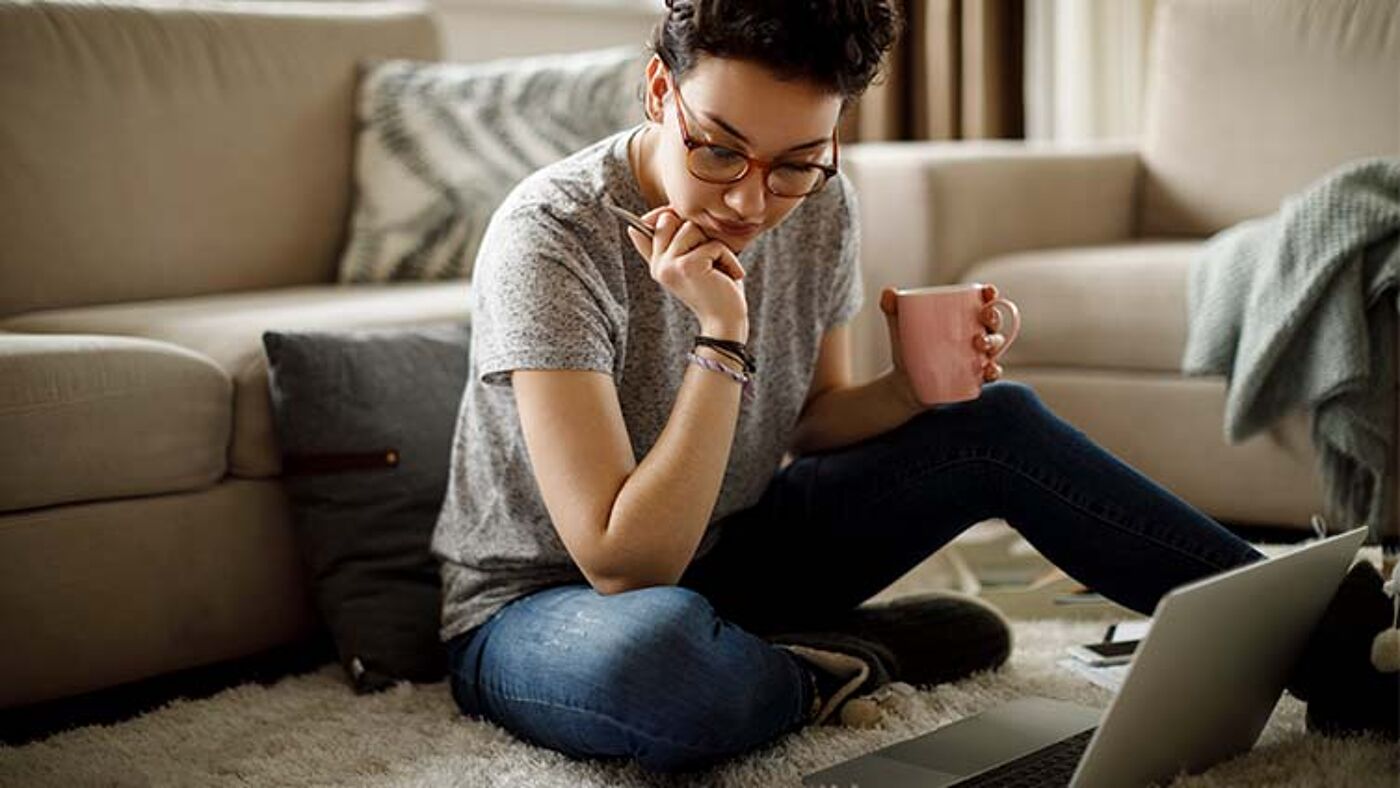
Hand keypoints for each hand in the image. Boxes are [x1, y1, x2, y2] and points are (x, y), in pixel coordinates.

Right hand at [625, 206, 748, 335]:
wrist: (725, 322)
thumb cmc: (716, 289)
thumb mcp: (692, 263)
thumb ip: (673, 244)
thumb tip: (634, 226)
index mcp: (657, 263)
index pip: (647, 226)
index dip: (664, 216)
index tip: (678, 222)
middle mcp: (658, 265)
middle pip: (671, 218)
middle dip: (697, 231)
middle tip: (710, 255)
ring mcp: (669, 266)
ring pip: (692, 228)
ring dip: (716, 246)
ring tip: (720, 267)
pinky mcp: (686, 267)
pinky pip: (712, 245)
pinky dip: (728, 259)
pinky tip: (730, 276)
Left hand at [879, 284, 1007, 410]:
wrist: (903, 382)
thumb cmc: (907, 347)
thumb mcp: (900, 327)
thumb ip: (893, 308)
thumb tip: (888, 292)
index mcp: (962, 318)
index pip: (982, 302)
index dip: (990, 294)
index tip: (988, 291)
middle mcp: (975, 335)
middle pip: (993, 323)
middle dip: (994, 317)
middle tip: (984, 317)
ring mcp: (977, 356)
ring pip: (995, 346)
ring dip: (994, 342)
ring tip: (980, 343)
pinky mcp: (974, 377)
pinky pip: (991, 373)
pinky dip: (993, 371)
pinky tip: (988, 370)